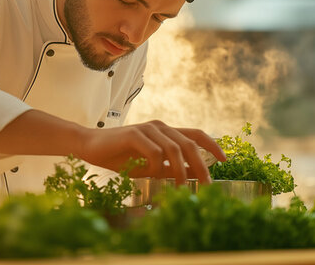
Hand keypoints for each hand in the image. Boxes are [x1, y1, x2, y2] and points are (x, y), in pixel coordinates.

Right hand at [76, 120, 225, 184]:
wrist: (89, 146)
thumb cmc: (119, 157)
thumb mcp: (148, 166)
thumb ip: (168, 168)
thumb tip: (191, 177)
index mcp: (166, 132)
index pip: (196, 134)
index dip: (212, 145)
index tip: (225, 160)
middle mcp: (160, 127)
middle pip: (190, 143)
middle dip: (202, 164)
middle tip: (207, 183)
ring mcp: (147, 129)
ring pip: (174, 148)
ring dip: (180, 170)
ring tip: (180, 187)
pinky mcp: (134, 134)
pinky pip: (154, 151)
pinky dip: (157, 165)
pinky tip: (152, 175)